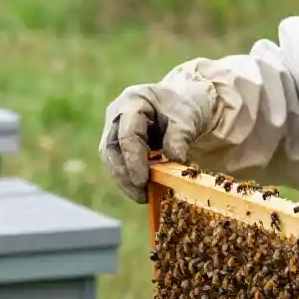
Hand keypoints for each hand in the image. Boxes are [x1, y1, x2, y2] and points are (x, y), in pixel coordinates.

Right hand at [99, 75, 213, 202]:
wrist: (183, 102)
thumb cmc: (185, 107)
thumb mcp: (188, 118)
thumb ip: (180, 136)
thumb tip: (175, 160)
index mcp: (133, 101)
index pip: (126, 134)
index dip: (133, 160)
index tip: (143, 181)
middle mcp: (117, 114)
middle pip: (110, 148)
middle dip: (123, 175)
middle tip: (140, 195)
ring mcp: (115, 129)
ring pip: (110, 159)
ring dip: (124, 180)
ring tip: (143, 196)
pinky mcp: (119, 143)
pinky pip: (119, 163)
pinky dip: (130, 178)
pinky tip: (144, 190)